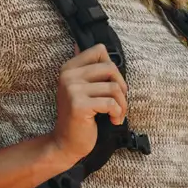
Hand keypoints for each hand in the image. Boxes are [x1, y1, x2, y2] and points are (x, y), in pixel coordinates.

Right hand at [48, 43, 128, 164]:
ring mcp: (73, 90)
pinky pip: (111, 103)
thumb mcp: (80, 89)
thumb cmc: (80, 116)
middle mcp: (68, 76)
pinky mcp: (80, 105)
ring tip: (117, 114)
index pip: (99, 50)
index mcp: (69, 68)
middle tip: (119, 103)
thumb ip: (86, 69)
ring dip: (122, 104)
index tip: (111, 85)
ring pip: (114, 87)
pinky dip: (118, 113)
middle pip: (110, 67)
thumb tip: (78, 43)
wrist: (65, 143)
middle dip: (122, 87)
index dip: (112, 68)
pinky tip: (114, 121)